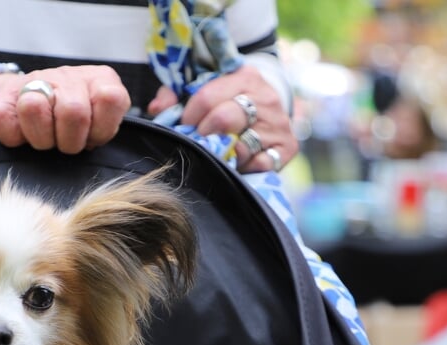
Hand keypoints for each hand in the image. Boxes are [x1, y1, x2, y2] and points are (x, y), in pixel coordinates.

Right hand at [0, 66, 131, 153]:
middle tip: (65, 143)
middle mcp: (68, 76)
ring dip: (41, 138)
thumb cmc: (74, 128)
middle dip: (69, 141)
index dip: (101, 130)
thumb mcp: (101, 127)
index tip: (92, 137)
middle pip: (73, 111)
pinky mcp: (2, 97)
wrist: (30, 109)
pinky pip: (4, 121)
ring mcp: (34, 81)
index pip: (110, 99)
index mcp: (99, 81)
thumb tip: (90, 141)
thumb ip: (105, 127)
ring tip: (45, 138)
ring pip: (33, 108)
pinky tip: (23, 134)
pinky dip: (14, 138)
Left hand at [147, 64, 292, 173]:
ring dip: (224, 154)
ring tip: (220, 151)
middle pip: (224, 119)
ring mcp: (278, 123)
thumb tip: (158, 109)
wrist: (269, 109)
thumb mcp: (205, 88)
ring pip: (241, 146)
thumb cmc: (229, 100)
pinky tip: (240, 162)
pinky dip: (245, 167)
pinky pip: (260, 164)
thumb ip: (176, 95)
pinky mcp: (288, 147)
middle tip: (200, 140)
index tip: (186, 124)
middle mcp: (265, 97)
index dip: (189, 115)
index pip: (206, 97)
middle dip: (204, 134)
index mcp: (244, 76)